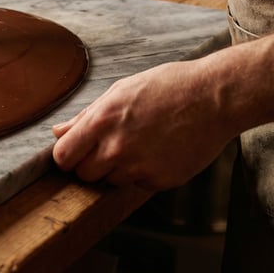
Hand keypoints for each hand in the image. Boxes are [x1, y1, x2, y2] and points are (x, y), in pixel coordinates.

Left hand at [51, 59, 232, 190]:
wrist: (214, 97)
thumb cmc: (167, 87)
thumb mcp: (120, 91)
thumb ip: (86, 116)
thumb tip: (59, 131)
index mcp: (101, 122)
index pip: (63, 157)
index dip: (67, 156)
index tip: (75, 153)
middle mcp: (116, 148)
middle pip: (84, 175)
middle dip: (91, 165)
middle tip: (111, 147)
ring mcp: (139, 167)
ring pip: (111, 182)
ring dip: (118, 169)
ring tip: (140, 144)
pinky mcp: (161, 181)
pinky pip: (139, 185)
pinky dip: (144, 173)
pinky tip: (159, 151)